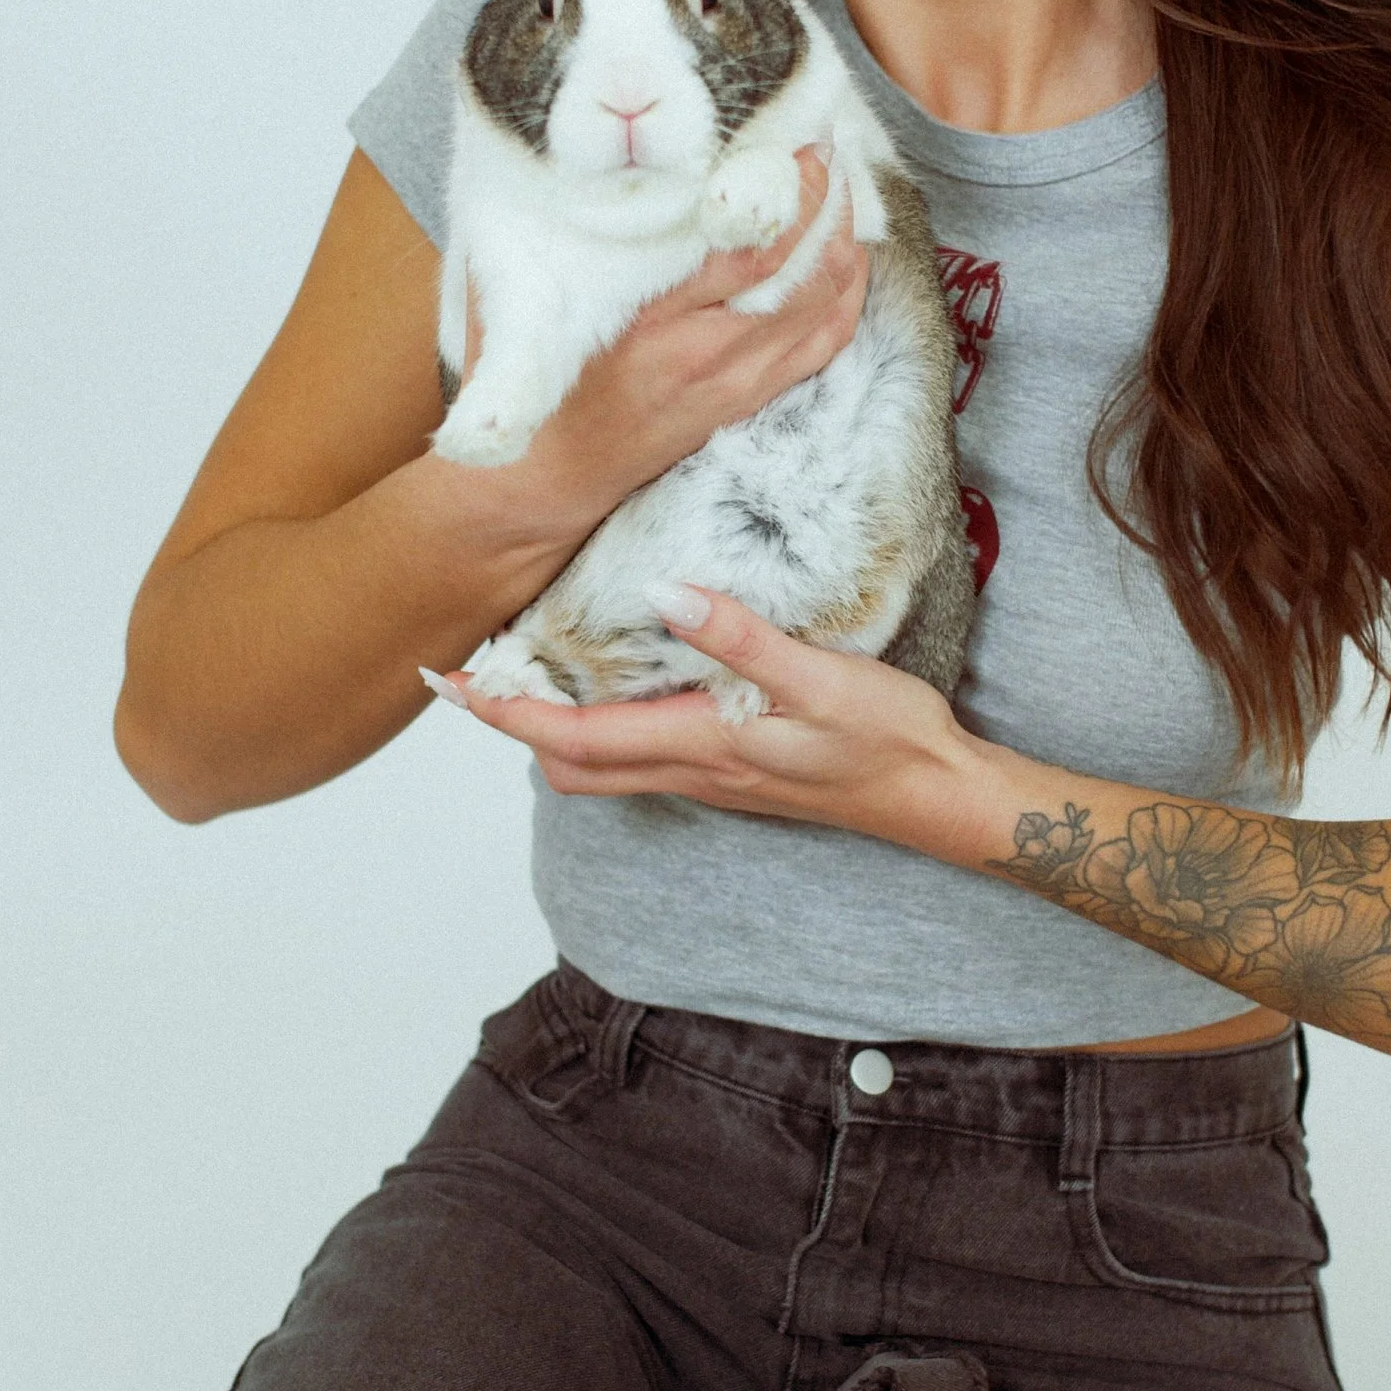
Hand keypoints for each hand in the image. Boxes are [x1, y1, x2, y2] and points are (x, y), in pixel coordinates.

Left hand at [438, 583, 997, 859]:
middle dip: (514, 724)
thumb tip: (665, 594)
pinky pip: (643, 757)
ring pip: (604, 766)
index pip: (571, 736)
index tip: (453, 682)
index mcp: (699, 744)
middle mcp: (694, 770)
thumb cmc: (887, 738)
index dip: (504, 711)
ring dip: (556, 728)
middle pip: (570, 764)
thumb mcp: (819, 676)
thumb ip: (741, 638)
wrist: (937, 796)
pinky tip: (618, 685)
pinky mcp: (734, 770)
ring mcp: (713, 777)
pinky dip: (606, 727)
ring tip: (532, 671)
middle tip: (478, 672)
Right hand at [489, 150, 868, 546]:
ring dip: (846, 242)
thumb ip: (584, 234)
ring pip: (828, 304)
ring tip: (839, 192)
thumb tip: (612, 158)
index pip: (751, 250)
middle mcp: (706, 353)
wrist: (555, 473)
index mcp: (652, 320)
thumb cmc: (547, 374)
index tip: (799, 146)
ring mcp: (739, 383)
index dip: (792, 193)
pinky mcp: (753, 400)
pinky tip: (847, 254)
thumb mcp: (555, 299)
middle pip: (806, 272)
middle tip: (828, 155)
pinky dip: (847, 292)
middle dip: (830, 205)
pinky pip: (827, 340)